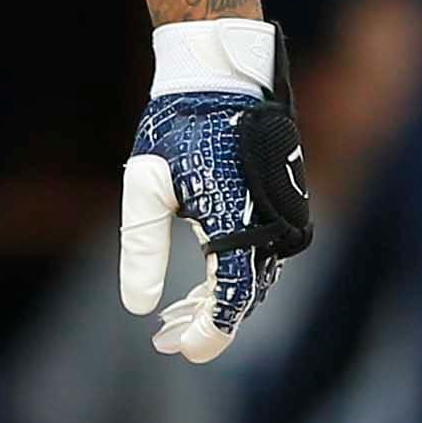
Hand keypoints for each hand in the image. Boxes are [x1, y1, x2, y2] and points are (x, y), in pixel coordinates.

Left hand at [119, 20, 311, 362]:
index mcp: (237, 219)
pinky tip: (203, 284)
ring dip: (220, 300)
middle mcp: (271, 223)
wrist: (218, 72)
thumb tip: (137, 307)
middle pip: (244, 295)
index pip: (231, 298)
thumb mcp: (145, 181)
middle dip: (206, 322)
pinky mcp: (283, 204)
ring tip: (176, 317)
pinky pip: (261, 252)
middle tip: (165, 339)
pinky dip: (235, 272)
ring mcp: (284, 214)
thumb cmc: (177, 123)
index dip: (207, 331)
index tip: (177, 349)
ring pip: (254, 276)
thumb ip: (141, 245)